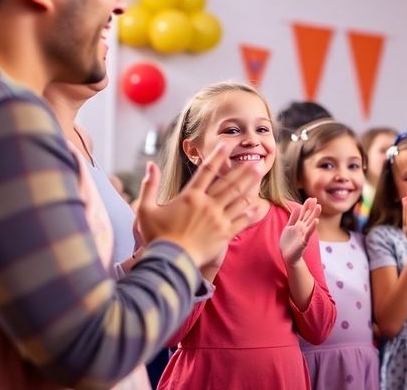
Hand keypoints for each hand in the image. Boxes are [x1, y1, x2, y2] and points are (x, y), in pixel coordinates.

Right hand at [136, 144, 259, 267]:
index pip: (206, 171)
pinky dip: (252, 212)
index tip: (226, 144)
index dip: (217, 156)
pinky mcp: (225, 234)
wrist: (169, 262)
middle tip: (256, 158)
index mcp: (190, 196)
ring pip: (239, 198)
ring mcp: (218, 219)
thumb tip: (150, 164)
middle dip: (243, 169)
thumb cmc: (156, 237)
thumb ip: (149, 185)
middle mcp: (207, 204)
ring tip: (260, 173)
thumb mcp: (145, 209)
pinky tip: (261, 205)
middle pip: (229, 182)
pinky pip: (242, 220)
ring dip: (251, 184)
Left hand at [279, 198, 321, 266]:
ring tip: (319, 207)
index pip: (304, 213)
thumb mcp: (289, 228)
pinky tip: (316, 221)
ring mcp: (304, 234)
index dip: (307, 205)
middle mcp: (303, 228)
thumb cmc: (288, 243)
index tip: (311, 197)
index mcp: (299, 224)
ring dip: (315, 215)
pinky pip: (309, 233)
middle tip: (316, 199)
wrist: (287, 256)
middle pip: (308, 216)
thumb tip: (297, 207)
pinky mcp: (304, 241)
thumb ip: (293, 218)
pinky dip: (312, 227)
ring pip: (310, 223)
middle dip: (312, 208)